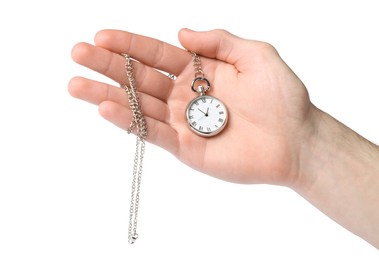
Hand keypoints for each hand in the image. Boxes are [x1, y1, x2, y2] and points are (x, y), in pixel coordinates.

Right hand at [69, 29, 313, 185]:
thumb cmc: (283, 97)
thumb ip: (218, 41)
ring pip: (139, 107)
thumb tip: (180, 33)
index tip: (102, 35)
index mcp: (199, 72)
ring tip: (77, 85)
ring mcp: (183, 123)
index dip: (130, 44)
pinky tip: (108, 109)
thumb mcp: (256, 54)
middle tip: (77, 54)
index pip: (156, 54)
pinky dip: (131, 122)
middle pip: (139, 79)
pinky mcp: (185, 148)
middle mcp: (185, 96)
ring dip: (107, 96)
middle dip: (108, 66)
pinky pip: (153, 133)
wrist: (297, 140)